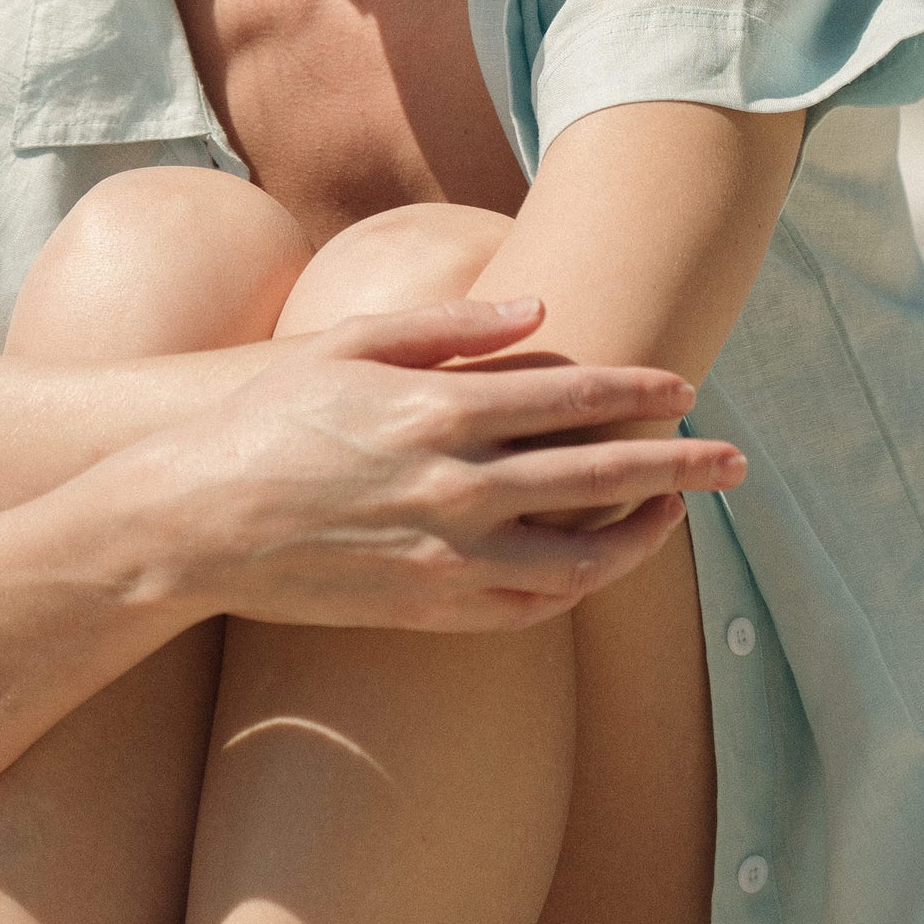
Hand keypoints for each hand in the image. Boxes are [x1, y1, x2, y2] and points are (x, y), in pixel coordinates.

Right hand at [135, 297, 745, 630]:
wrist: (189, 524)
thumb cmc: (264, 420)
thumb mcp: (349, 345)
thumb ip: (451, 329)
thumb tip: (541, 312)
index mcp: (441, 411)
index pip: (576, 399)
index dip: (641, 394)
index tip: (685, 390)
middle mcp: (456, 488)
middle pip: (602, 480)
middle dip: (679, 469)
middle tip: (734, 463)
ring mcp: (445, 558)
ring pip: (580, 559)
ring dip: (640, 538)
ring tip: (674, 518)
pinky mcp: (427, 611)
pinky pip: (528, 606)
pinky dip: (577, 586)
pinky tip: (596, 566)